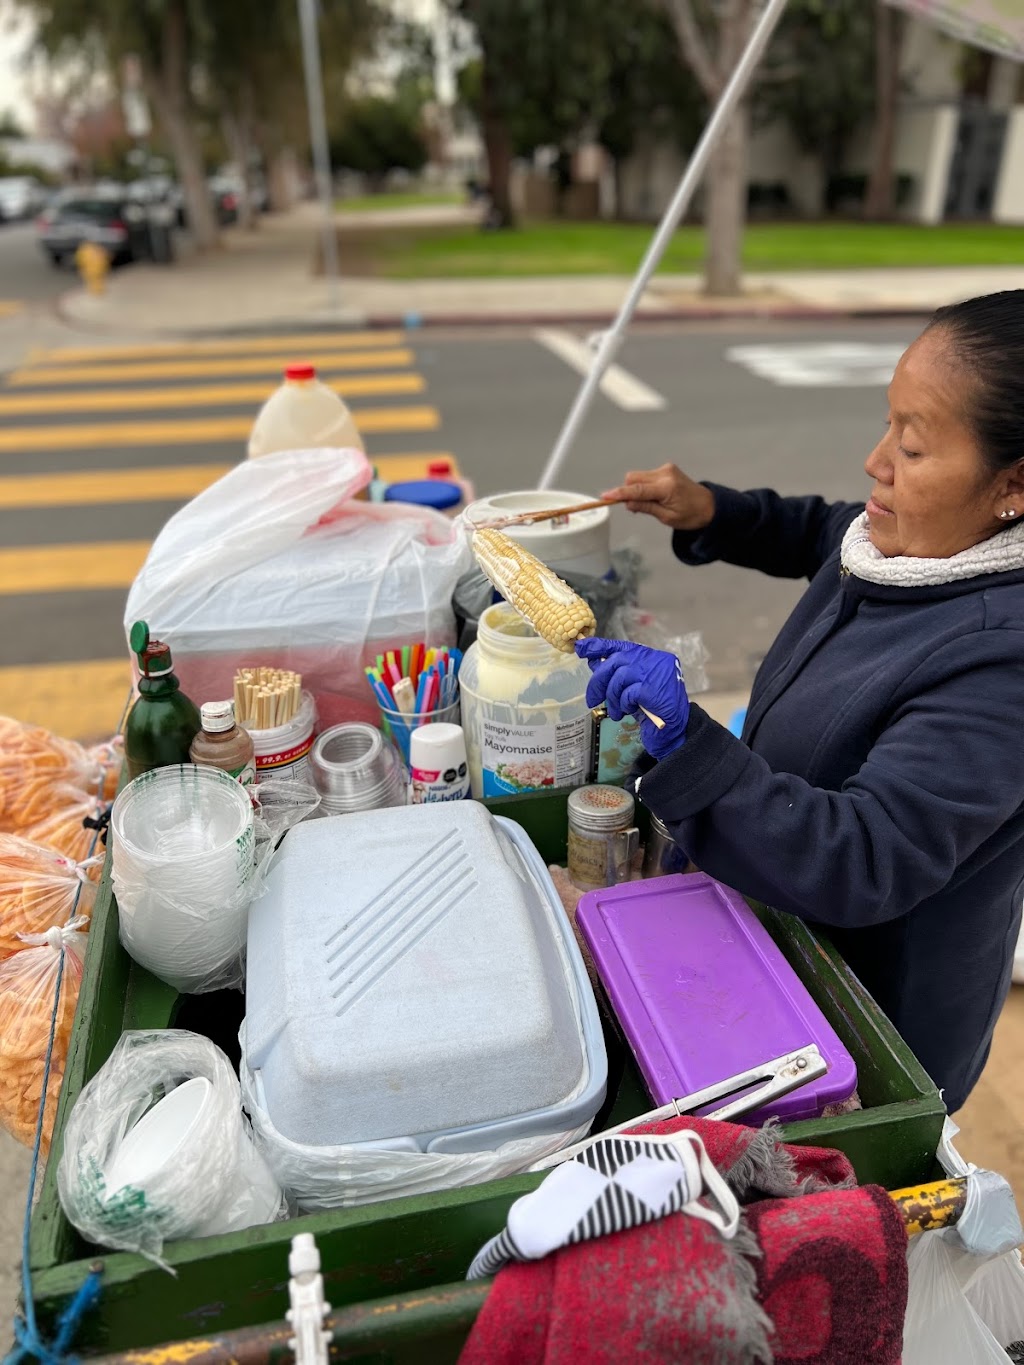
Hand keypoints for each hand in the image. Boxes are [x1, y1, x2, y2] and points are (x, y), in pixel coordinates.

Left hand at [576, 638, 689, 759]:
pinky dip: (624, 703)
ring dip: (612, 697)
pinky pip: (628, 693)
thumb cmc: (653, 709)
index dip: (599, 646)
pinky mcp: (654, 689)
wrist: (674, 731)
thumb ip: (616, 675)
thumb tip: (594, 662)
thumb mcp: (631, 689)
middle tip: (592, 699)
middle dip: (599, 681)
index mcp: (651, 656)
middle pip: (616, 661)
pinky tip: (628, 711)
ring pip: (619, 678)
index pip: (621, 646)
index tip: (582, 648)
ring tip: (617, 712)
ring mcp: (656, 673)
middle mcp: (655, 659)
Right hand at [603, 464, 714, 531]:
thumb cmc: (691, 515)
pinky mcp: (666, 469)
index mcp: (667, 488)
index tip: (605, 496)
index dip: (619, 493)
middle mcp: (665, 474)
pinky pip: (646, 476)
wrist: (709, 506)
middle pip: (633, 478)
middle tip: (633, 507)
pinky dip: (643, 486)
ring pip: (638, 476)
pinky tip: (653, 496)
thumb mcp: (667, 517)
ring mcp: (666, 469)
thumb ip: (645, 507)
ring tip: (648, 503)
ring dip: (635, 489)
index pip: (637, 490)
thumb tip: (627, 503)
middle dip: (627, 491)